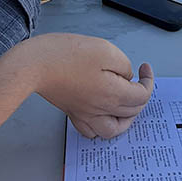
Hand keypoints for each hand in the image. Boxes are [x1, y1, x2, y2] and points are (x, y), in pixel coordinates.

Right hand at [29, 34, 153, 138]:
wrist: (33, 65)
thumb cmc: (65, 55)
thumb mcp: (105, 50)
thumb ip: (123, 66)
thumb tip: (126, 77)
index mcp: (113, 94)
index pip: (142, 95)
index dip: (148, 80)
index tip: (144, 68)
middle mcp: (101, 109)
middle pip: (132, 112)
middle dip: (140, 96)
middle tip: (138, 81)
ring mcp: (85, 113)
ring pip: (113, 130)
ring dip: (125, 120)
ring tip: (126, 105)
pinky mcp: (72, 111)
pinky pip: (91, 130)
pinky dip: (100, 127)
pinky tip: (101, 115)